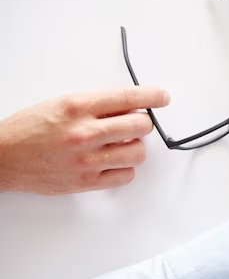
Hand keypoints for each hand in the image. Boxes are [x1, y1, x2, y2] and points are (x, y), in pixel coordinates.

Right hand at [0, 88, 168, 194]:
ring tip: (118, 145)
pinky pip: (126, 175)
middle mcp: (85, 132)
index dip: (153, 96)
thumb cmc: (30, 129)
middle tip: (132, 126)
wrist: (3, 157)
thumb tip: (131, 105)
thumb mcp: (62, 103)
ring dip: (133, 147)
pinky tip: (111, 162)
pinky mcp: (86, 181)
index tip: (162, 97)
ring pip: (138, 152)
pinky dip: (124, 168)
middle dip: (141, 124)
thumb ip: (97, 104)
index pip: (129, 98)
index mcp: (78, 106)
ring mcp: (86, 159)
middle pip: (141, 126)